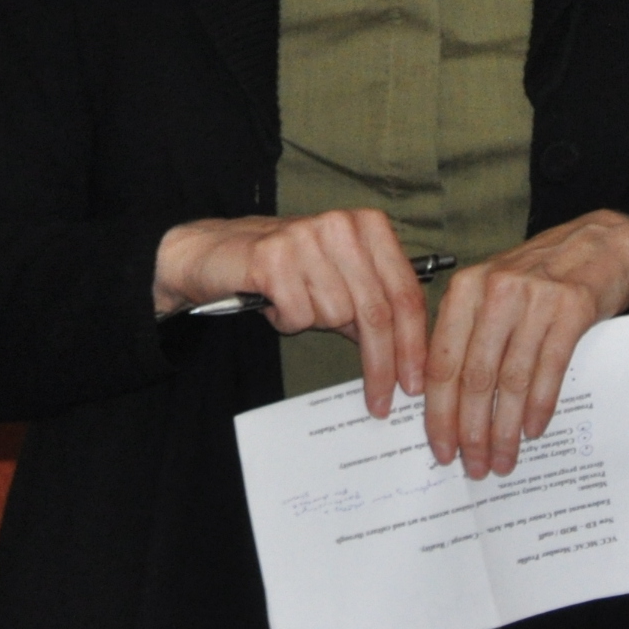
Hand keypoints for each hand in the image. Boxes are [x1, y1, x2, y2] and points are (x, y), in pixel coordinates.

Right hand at [154, 211, 429, 416]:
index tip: (414, 383)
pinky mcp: (272, 257)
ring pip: (336, 315)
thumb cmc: (284, 269)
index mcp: (368, 226)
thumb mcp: (337, 281)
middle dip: (381, 363)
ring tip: (295, 303)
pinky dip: (287, 320)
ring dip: (315, 324)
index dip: (414, 342)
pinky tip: (274, 301)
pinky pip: (298, 315)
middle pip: (377, 311)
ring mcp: (306, 237)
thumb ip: (371, 307)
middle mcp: (342, 225)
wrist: (214, 252)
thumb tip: (406, 357)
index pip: (404, 292)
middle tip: (381, 402)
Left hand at [425, 210, 628, 476]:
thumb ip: (467, 333)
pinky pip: (549, 369)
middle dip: (471, 430)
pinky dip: (539, 406)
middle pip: (474, 376)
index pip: (443, 362)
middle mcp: (496, 291)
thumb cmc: (541, 275)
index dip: (439, 413)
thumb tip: (447, 404)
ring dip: (504, 428)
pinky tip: (532, 431)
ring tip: (503, 460)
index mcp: (466, 289)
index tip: (442, 449)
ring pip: (510, 379)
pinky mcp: (571, 308)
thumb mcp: (493, 291)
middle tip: (474, 466)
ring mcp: (535, 298)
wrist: (602, 241)